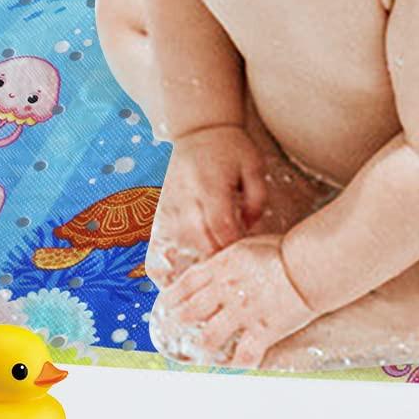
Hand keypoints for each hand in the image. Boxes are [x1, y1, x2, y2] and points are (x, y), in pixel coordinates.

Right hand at [145, 125, 268, 285]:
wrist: (198, 130)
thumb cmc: (232, 148)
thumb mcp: (254, 166)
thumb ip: (257, 200)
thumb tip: (248, 229)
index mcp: (211, 188)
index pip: (222, 230)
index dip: (234, 250)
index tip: (247, 263)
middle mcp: (186, 199)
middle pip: (200, 244)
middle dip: (216, 263)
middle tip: (231, 280)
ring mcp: (170, 207)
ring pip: (178, 248)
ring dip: (193, 268)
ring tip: (207, 288)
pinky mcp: (160, 212)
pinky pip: (160, 245)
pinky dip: (169, 265)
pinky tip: (179, 282)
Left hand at [149, 235, 314, 368]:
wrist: (308, 265)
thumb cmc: (284, 250)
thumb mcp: (246, 246)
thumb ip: (227, 260)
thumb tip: (216, 266)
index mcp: (222, 267)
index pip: (186, 285)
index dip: (170, 298)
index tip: (162, 307)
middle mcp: (226, 291)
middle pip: (190, 312)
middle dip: (176, 324)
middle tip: (170, 334)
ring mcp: (242, 313)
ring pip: (208, 338)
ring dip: (200, 348)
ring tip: (196, 354)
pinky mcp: (262, 331)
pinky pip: (244, 356)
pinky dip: (237, 364)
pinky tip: (233, 365)